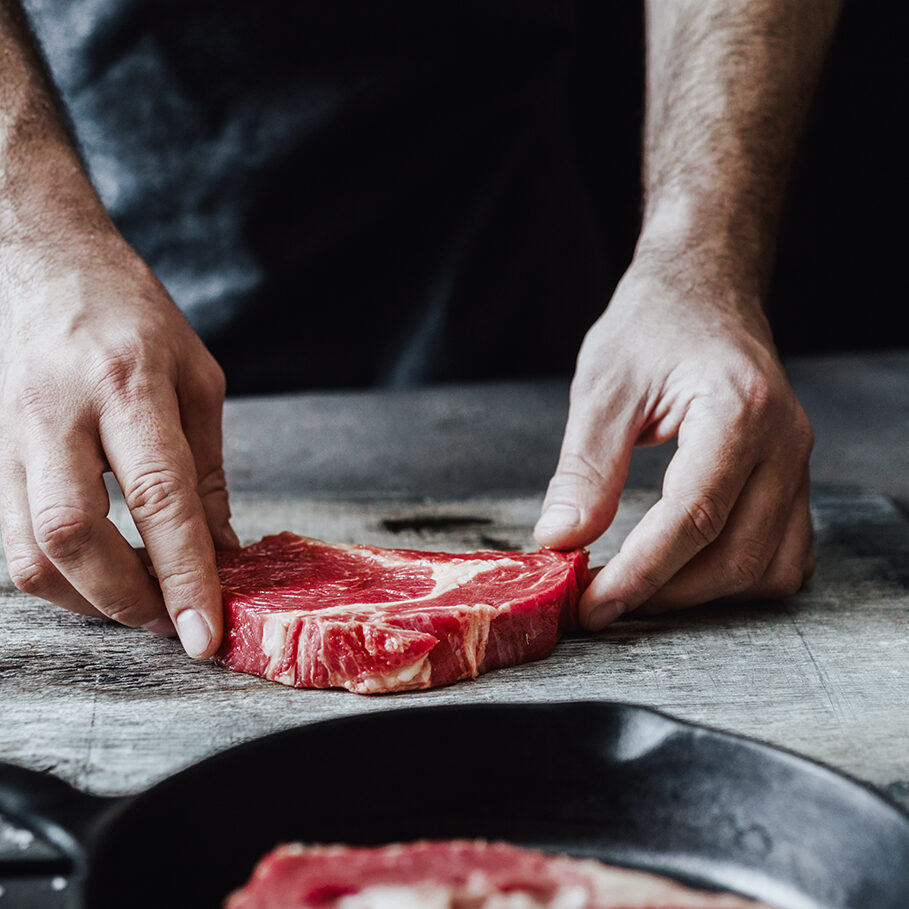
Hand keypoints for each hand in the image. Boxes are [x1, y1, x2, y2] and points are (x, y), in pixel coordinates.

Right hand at [0, 228, 236, 656]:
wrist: (39, 258)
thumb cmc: (130, 314)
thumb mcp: (196, 379)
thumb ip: (206, 471)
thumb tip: (220, 552)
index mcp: (126, 383)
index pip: (159, 498)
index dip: (183, 575)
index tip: (205, 633)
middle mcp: (56, 412)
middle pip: (72, 536)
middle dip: (126, 600)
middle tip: (173, 621)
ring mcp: (7, 435)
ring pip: (26, 552)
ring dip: (87, 600)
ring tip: (140, 603)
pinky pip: (10, 537)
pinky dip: (56, 576)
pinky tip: (96, 574)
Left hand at [534, 252, 813, 628]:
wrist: (702, 291)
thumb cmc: (653, 324)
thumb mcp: (604, 386)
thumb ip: (586, 467)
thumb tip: (562, 539)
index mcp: (739, 411)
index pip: (693, 517)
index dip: (641, 572)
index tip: (593, 604)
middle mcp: (784, 443)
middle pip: (736, 555)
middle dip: (665, 593)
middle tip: (601, 601)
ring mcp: (797, 464)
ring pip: (768, 568)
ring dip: (701, 595)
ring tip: (637, 590)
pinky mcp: (792, 478)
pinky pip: (784, 554)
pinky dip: (736, 579)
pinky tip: (686, 573)